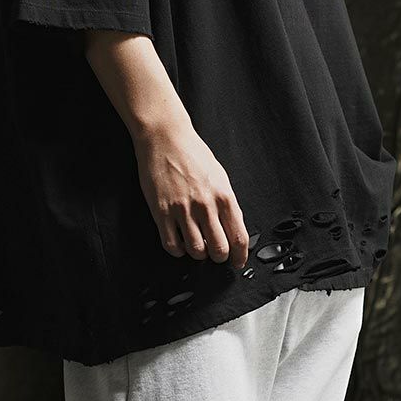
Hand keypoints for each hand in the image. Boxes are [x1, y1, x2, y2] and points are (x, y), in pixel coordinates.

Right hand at [133, 121, 249, 267]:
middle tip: (215, 253)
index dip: (240, 256)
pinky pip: (171, 244)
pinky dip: (178, 250)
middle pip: (219, 249)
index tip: (237, 261)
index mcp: (224, 196)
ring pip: (196, 251)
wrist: (166, 139)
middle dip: (219, 257)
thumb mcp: (220, 177)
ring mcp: (182, 210)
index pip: (238, 237)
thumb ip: (227, 203)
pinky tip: (180, 242)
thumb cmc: (193, 154)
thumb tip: (232, 228)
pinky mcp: (161, 212)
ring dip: (199, 254)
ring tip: (197, 246)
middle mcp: (205, 205)